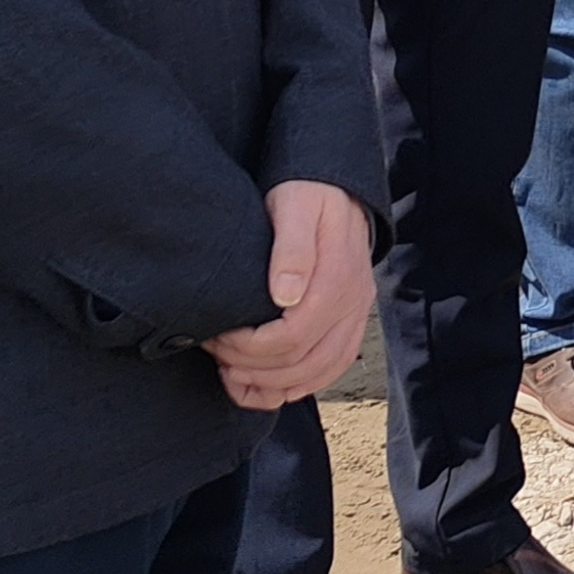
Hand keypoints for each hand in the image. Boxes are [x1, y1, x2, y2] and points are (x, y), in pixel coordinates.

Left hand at [206, 181, 373, 409]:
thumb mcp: (295, 207)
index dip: (249, 348)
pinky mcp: (350, 320)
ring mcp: (355, 314)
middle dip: (253, 369)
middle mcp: (353, 303)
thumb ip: (291, 248)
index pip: (293, 338)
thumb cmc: (309, 194)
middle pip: (304, 363)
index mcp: (337, 279)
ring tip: (234, 374)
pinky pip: (331, 367)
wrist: (338, 187)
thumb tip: (285, 295)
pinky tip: (267, 386)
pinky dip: (299, 386)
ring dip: (273, 384)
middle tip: (218, 356)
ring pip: (319, 373)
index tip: (218, 336)